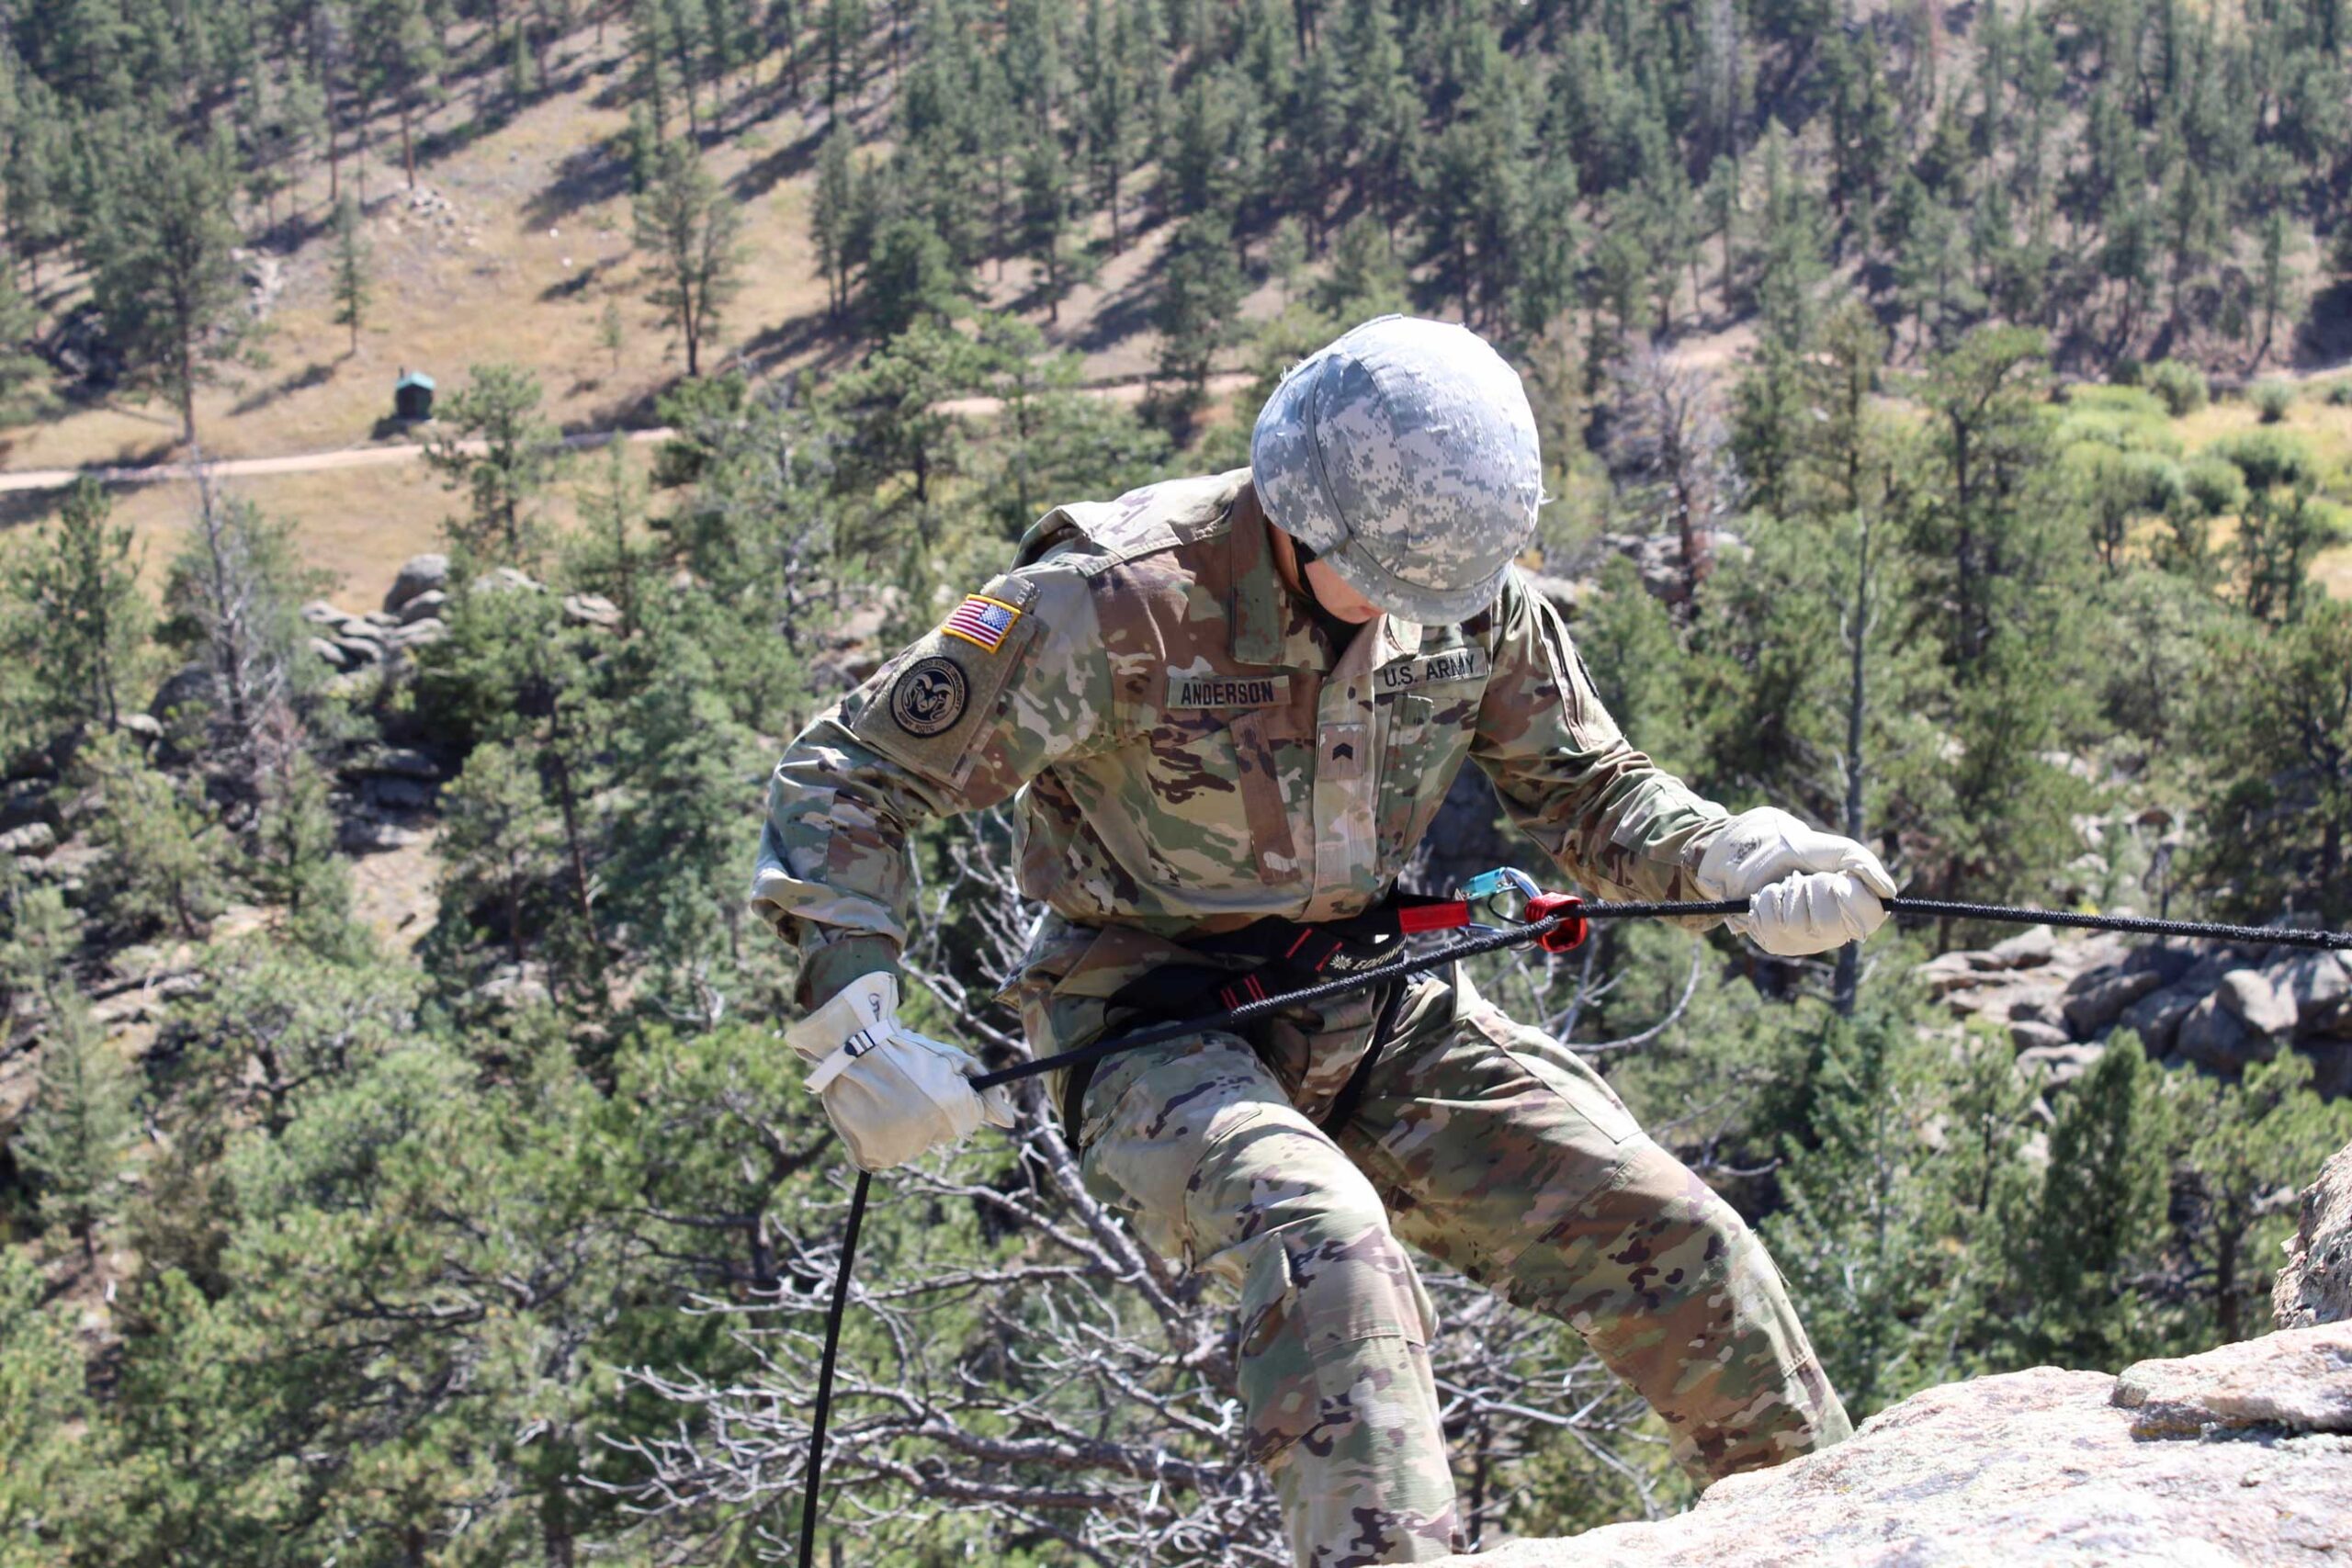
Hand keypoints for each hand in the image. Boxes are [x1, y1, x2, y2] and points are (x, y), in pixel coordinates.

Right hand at [785, 972, 1014, 1171]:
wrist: (854, 1047)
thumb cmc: (909, 1050)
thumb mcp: (953, 1060)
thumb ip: (985, 1091)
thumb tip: (1011, 1122)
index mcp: (953, 1110)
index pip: (971, 1119)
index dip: (956, 1098)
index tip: (936, 1085)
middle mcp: (929, 1133)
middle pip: (943, 1133)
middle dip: (931, 1113)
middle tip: (908, 1088)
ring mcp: (900, 1147)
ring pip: (915, 1144)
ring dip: (906, 1128)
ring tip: (887, 1098)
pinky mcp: (874, 1157)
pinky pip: (888, 1155)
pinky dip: (882, 1141)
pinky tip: (874, 1116)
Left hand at [1695, 808, 1897, 956]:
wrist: (1750, 850)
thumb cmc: (1795, 849)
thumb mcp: (1833, 849)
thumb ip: (1862, 863)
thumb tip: (1888, 890)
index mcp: (1853, 909)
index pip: (1871, 918)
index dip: (1854, 898)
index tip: (1840, 879)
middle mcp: (1832, 932)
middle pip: (1831, 923)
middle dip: (1814, 890)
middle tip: (1804, 878)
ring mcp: (1803, 940)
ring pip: (1799, 923)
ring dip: (1788, 893)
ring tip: (1783, 884)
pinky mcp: (1775, 942)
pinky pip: (1772, 925)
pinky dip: (1766, 901)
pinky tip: (1765, 895)